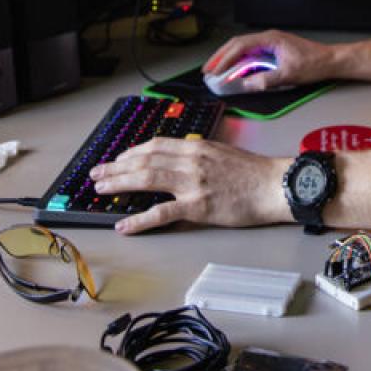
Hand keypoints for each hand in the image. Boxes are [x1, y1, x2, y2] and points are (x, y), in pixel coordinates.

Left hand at [89, 138, 287, 233]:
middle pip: (145, 160)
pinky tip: (124, 225)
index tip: (118, 159)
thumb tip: (179, 160)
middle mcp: (191, 161)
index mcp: (197, 147)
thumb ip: (198, 155)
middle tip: (97, 174)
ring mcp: (193, 183)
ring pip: (147, 179)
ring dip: (119, 184)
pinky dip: (139, 220)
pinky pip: (162, 212)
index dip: (132, 152)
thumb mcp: (222, 153)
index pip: (156, 145)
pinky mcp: (198, 207)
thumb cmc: (254, 172)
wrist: (274, 185)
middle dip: (116, 167)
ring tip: (101, 190)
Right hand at [202, 30, 338, 91]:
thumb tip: (247, 85)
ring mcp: (270, 43)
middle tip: (208, 70)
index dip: (225, 59)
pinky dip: (239, 61)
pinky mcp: (273, 51)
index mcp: (270, 39)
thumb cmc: (314, 63)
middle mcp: (268, 38)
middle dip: (221, 57)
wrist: (330, 61)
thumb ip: (266, 80)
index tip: (215, 70)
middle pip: (237, 44)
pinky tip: (233, 70)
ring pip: (243, 48)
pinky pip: (251, 54)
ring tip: (216, 70)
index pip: (240, 46)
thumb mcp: (289, 74)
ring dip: (228, 58)